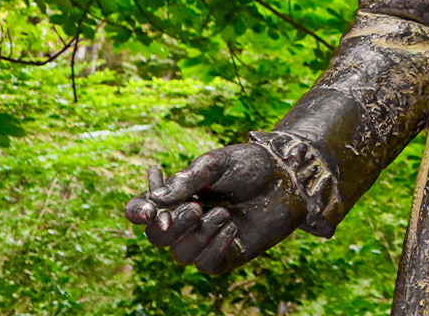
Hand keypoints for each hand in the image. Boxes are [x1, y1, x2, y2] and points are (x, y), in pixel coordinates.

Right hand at [124, 143, 305, 275]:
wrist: (290, 176)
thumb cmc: (252, 165)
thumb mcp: (217, 164)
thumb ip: (187, 180)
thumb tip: (155, 199)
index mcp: (177, 196)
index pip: (143, 211)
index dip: (138, 213)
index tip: (150, 211)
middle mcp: (187, 221)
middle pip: (158, 238)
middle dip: (172, 226)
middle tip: (196, 208)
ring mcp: (207, 240)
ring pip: (182, 254)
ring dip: (198, 235)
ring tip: (224, 213)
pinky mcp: (229, 255)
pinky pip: (207, 264)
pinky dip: (215, 248)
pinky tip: (232, 228)